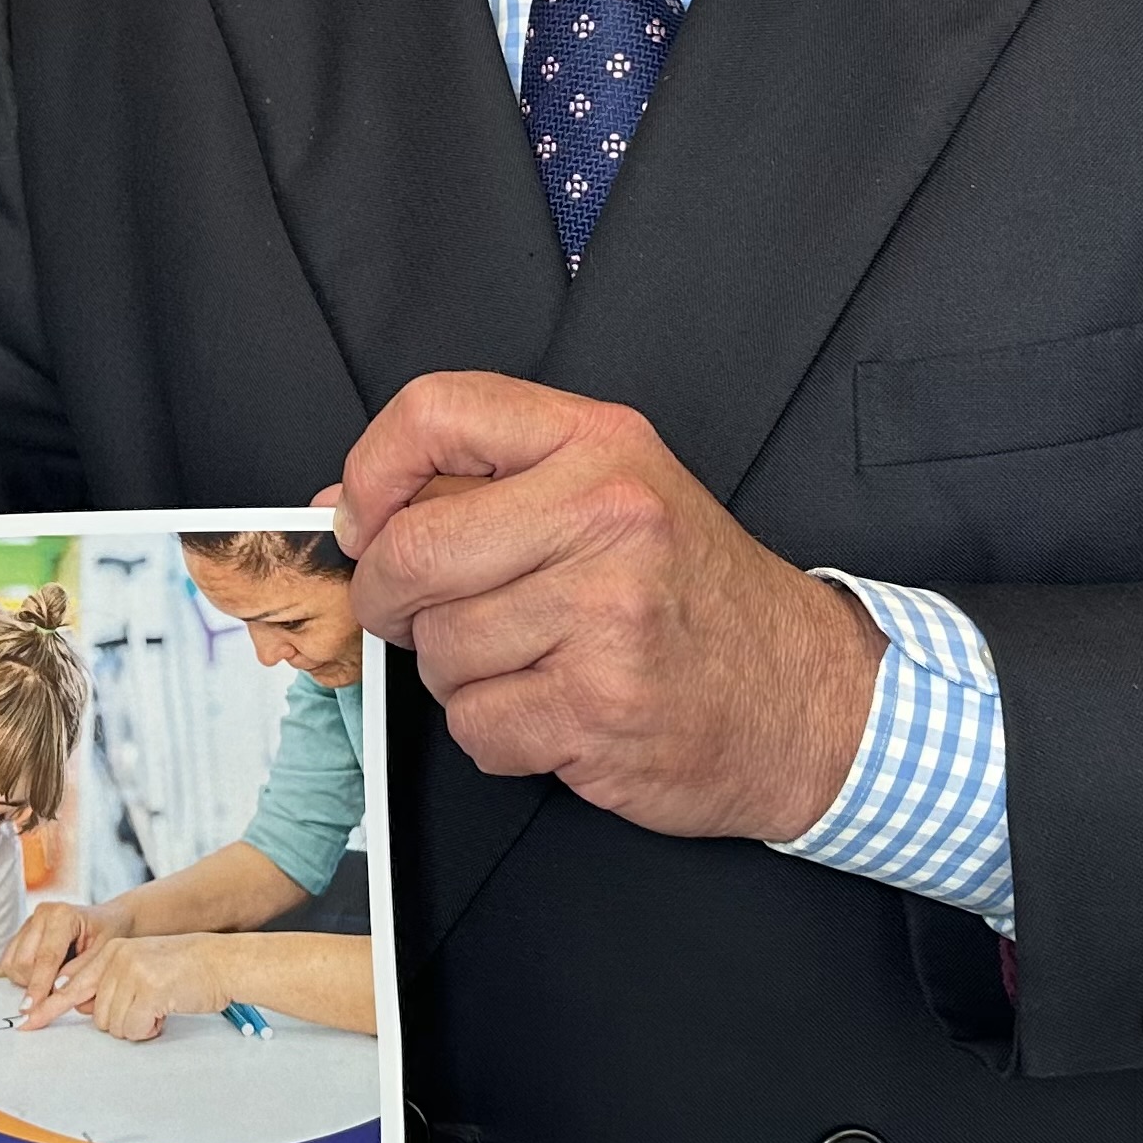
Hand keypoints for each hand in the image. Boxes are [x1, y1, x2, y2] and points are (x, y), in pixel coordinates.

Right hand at [1, 896, 123, 1002]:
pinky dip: (22, 976)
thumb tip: (57, 990)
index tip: (32, 1010)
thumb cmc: (109, 936)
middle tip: (59, 991)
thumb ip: (81, 972)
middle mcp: (41, 914)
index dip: (39, 986)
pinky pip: (8, 962)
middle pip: (23, 962)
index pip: (46, 957)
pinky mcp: (21, 933)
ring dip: (28, 981)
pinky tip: (43, 975)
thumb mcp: (105, 954)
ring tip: (54, 979)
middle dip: (36, 985)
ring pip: (12, 964)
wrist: (108, 920)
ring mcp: (29, 922)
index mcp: (62, 915)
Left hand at [22, 933, 227, 1040]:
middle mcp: (116, 958)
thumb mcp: (141, 967)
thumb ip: (110, 982)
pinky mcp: (147, 989)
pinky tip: (165, 1011)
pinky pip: (133, 1028)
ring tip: (159, 1007)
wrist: (222, 962)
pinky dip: (149, 1029)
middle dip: (121, 1021)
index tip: (27, 1022)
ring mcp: (131, 972)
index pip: (70, 982)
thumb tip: (81, 1004)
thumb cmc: (185, 970)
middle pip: (95, 1014)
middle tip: (148, 1009)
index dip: (47, 1007)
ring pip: (113, 1025)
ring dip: (137, 1026)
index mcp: (111, 951)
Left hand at [331, 373, 879, 839]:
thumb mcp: (605, 495)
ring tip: (527, 661)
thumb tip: (335, 508)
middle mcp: (607, 514)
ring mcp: (606, 615)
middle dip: (391, 597)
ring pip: (437, 649)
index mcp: (599, 442)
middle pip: (412, 550)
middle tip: (416, 612)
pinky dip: (494, 731)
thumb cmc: (694, 596)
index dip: (371, 471)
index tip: (363, 518)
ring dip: (456, 673)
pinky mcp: (599, 708)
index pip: (435, 412)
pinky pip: (473, 724)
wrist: (808, 698)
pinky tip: (552, 711)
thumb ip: (472, 488)